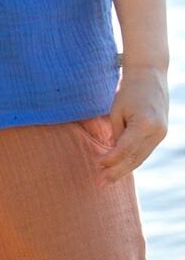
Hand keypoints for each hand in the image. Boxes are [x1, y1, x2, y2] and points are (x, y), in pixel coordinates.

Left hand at [95, 65, 168, 179]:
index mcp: (144, 125)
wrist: (150, 74)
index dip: (110, 160)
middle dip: (116, 172)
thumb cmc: (128, 90)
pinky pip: (145, 151)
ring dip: (124, 170)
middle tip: (100, 184)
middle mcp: (157, 132)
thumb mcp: (117, 110)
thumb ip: (116, 133)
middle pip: (134, 158)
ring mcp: (162, 134)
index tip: (96, 166)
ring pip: (141, 157)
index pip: (124, 150)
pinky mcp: (161, 133)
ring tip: (107, 180)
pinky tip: (120, 168)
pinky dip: (132, 160)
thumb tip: (112, 154)